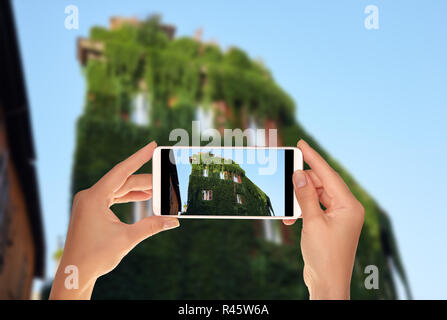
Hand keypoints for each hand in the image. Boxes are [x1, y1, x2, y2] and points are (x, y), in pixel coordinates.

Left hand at [50, 141, 178, 298]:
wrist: (75, 272)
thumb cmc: (96, 256)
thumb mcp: (127, 239)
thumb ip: (151, 226)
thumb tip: (173, 221)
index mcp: (94, 197)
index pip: (121, 171)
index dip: (138, 157)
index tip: (152, 145)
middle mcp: (89, 196)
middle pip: (122, 181)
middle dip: (145, 180)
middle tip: (165, 179)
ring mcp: (89, 202)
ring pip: (118, 189)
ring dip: (138, 189)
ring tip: (158, 189)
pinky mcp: (91, 209)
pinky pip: (112, 197)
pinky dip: (128, 197)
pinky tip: (143, 197)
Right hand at [283, 140, 363, 299]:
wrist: (327, 283)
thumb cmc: (324, 256)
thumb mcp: (312, 222)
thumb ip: (305, 196)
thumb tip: (298, 174)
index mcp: (349, 206)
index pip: (329, 175)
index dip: (314, 158)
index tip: (301, 144)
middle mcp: (346, 209)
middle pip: (322, 184)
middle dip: (302, 183)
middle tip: (286, 176)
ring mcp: (338, 217)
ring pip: (316, 196)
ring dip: (300, 199)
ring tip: (287, 205)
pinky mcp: (330, 224)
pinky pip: (314, 208)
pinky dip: (301, 210)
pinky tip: (290, 218)